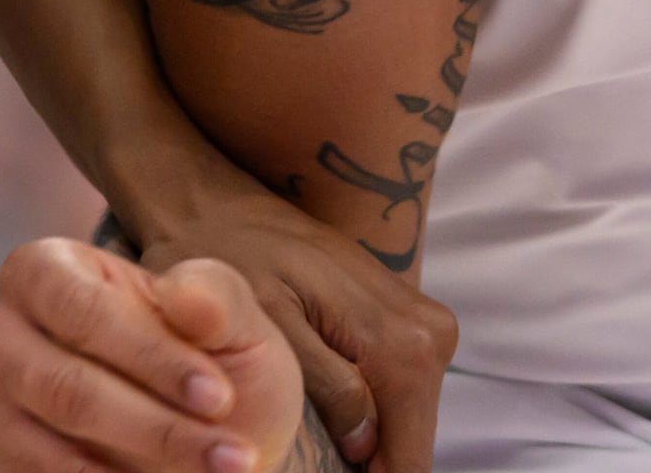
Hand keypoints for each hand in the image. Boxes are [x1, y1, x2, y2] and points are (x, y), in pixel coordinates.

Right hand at [0, 238, 310, 471]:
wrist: (202, 431)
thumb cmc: (210, 358)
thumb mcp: (231, 319)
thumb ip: (214, 296)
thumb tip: (184, 296)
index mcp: (44, 269)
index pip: (85, 311)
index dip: (152, 357)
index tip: (220, 396)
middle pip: (68, 388)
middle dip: (159, 427)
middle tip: (232, 456)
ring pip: (60, 452)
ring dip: (147, 463)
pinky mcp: (0, 465)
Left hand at [125, 168, 458, 468]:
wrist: (222, 204)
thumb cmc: (230, 262)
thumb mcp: (267, 329)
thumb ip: (328, 385)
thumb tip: (366, 446)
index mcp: (400, 342)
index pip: (410, 457)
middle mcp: (429, 333)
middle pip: (413, 441)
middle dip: (369, 469)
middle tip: (304, 464)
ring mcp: (424, 326)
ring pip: (408, 421)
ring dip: (369, 448)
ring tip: (313, 453)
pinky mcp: (409, 323)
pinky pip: (400, 393)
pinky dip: (368, 419)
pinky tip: (325, 424)